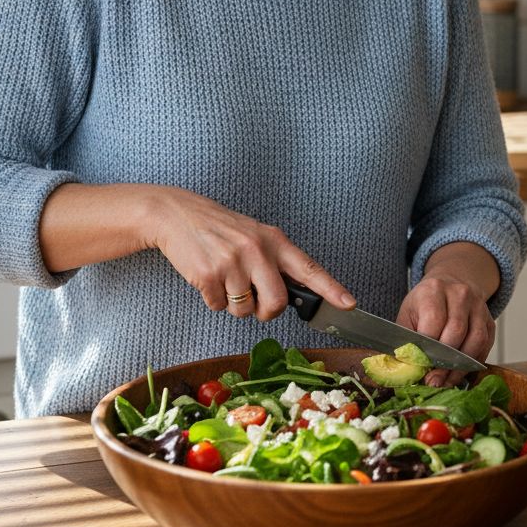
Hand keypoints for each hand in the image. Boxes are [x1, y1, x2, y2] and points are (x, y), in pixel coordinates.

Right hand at [145, 187, 353, 319]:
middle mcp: (257, 250)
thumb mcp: (255, 236)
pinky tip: (208, 277)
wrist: (178, 214)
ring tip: (225, 278)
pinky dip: (213, 299)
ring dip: (235, 304)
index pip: (309, 269)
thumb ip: (276, 261)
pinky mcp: (209, 275)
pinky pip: (218, 307)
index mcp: (274, 240)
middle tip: (255, 302)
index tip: (349, 304)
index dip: (331, 289)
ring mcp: (233, 262)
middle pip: (276, 303)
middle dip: (266, 312)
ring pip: (245, 310)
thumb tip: (296, 294)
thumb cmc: (220, 229)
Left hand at [396, 270, 495, 387]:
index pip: (434, 321)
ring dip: (460, 366)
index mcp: (434, 290)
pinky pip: (485, 345)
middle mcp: (460, 294)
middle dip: (444, 362)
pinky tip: (460, 372)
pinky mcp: (490, 320)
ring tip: (446, 381)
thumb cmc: (425, 304)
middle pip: (456, 332)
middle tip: (433, 381)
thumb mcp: (408, 315)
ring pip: (475, 340)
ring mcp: (478, 306)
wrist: (449, 285)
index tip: (421, 369)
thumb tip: (408, 371)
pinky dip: (473, 362)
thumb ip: (406, 341)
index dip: (428, 349)